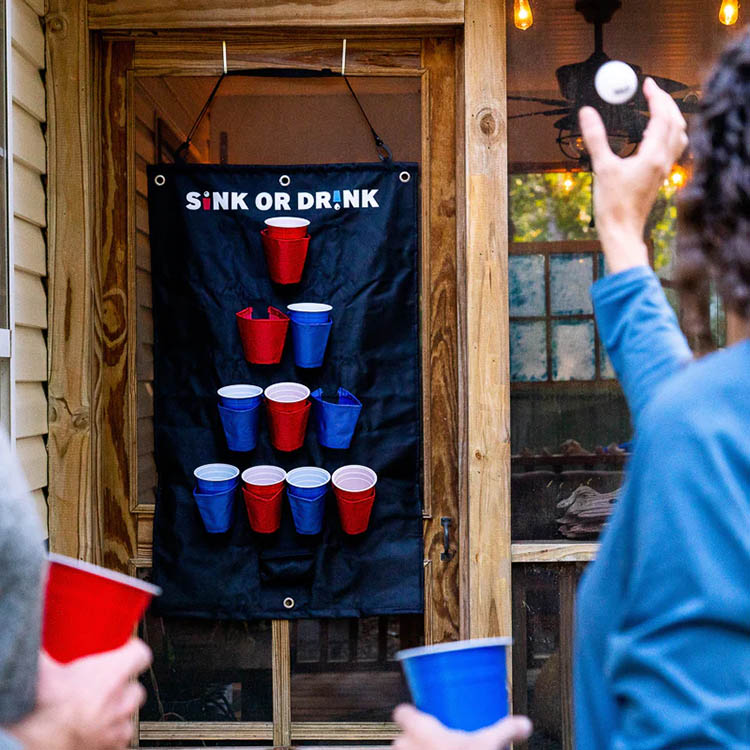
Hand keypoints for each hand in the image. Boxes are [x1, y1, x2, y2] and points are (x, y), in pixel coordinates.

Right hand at [8, 639, 151, 749]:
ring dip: (118, 708)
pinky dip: (111, 732)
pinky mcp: (110, 747)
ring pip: (130, 712)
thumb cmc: (38, 707)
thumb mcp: (45, 666)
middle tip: (102, 681)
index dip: (132, 649)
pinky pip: (121, 737)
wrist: (25, 742)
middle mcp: (119, 702)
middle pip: (136, 686)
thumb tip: (42, 633)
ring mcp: (115, 727)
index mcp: (110, 675)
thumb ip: (50, 648)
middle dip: (123, 684)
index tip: (124, 647)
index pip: (141, 654)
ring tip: (96, 705)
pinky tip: (94, 726)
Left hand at [392, 705, 532, 749]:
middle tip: (433, 745)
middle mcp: (405, 746)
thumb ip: (506, 730)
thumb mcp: (489, 746)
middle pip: (402, 737)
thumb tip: (524, 724)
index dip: (411, 714)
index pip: (403, 712)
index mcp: (420, 729)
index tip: (419, 716)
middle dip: (414, 742)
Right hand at [579, 77, 688, 273]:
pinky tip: (654, 136)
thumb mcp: (602, 168)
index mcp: (653, 155)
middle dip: (667, 103)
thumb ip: (596, 138)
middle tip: (653, 92)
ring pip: (678, 136)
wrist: (622, 231)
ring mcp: (663, 169)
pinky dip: (668, 134)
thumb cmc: (613, 205)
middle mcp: (663, 160)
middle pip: (676, 123)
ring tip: (658, 108)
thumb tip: (587, 113)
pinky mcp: (659, 177)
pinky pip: (672, 148)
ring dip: (672, 118)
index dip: (656, 97)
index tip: (647, 85)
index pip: (662, 116)